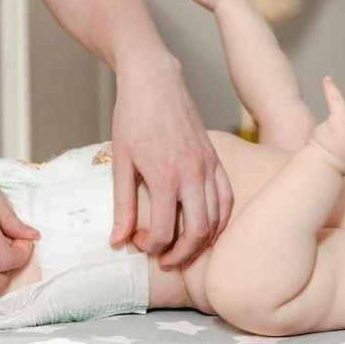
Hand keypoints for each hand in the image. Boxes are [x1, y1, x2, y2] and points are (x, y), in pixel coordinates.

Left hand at [109, 54, 234, 268]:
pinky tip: (208, 229)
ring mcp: (208, 166)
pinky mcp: (216, 159)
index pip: (165, 232)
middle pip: (198, 233)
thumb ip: (122, 205)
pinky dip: (220, 220)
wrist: (154, 81)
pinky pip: (226, 198)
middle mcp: (193, 174)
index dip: (151, 247)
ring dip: (203, 243)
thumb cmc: (132, 118)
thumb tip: (118, 240)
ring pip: (217, 219)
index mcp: (165, 177)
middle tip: (165, 262)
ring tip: (184, 251)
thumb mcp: (120, 162)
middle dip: (181, 255)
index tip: (138, 243)